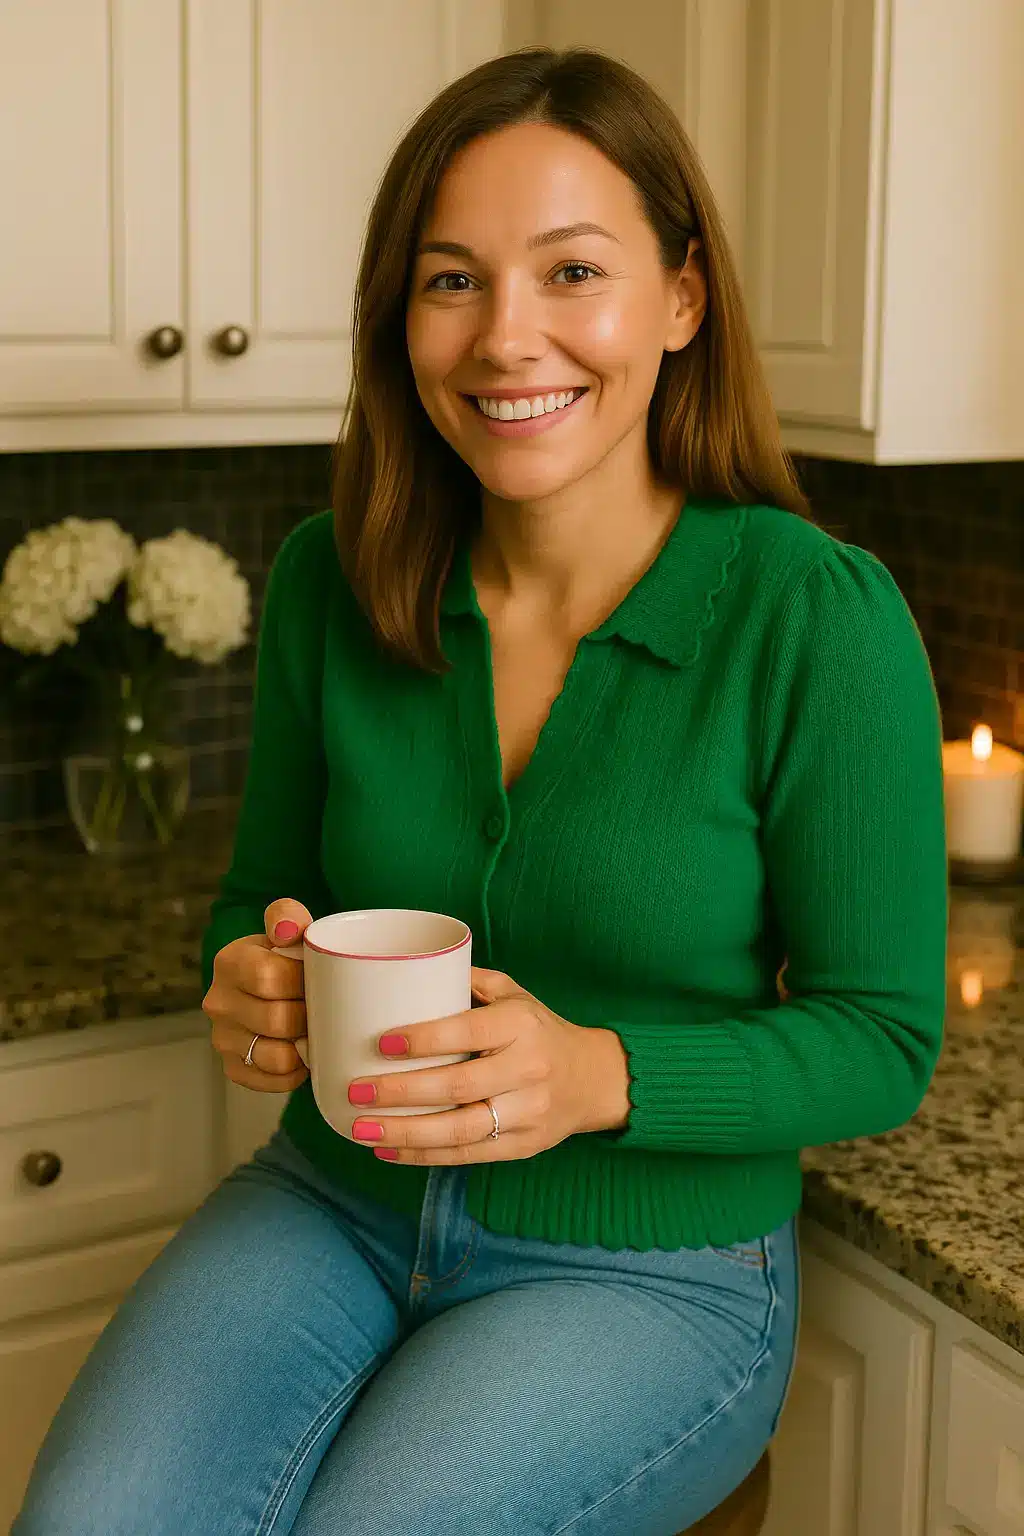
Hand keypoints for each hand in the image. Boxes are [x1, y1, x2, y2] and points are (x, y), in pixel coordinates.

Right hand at [203, 898, 311, 1092]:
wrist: (274, 985)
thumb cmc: (288, 957)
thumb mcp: (289, 928)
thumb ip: (288, 916)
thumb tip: (285, 931)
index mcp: (229, 962)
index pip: (268, 978)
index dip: (304, 982)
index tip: (321, 978)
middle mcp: (217, 1002)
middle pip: (277, 1020)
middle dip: (309, 1016)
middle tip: (326, 1008)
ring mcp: (223, 1039)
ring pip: (277, 1057)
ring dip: (304, 1048)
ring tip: (316, 1030)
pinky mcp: (234, 1068)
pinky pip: (273, 1081)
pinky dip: (296, 1072)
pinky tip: (303, 1054)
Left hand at [345, 967, 631, 1163]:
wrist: (593, 1079)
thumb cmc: (538, 1030)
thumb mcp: (514, 995)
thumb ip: (468, 982)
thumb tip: (408, 971)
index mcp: (521, 1025)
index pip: (469, 1031)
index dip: (425, 1039)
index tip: (382, 1041)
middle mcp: (528, 1069)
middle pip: (458, 1086)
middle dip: (401, 1092)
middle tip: (356, 1089)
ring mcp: (528, 1112)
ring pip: (460, 1130)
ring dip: (405, 1133)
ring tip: (360, 1129)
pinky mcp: (523, 1146)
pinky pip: (468, 1155)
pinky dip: (424, 1155)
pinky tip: (389, 1150)